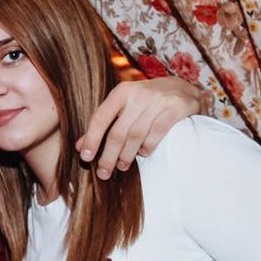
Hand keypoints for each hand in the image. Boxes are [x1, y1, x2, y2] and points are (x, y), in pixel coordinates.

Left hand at [76, 77, 200, 178]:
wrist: (181, 88)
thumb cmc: (144, 100)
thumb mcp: (122, 105)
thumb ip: (103, 123)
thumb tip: (79, 147)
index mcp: (121, 92)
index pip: (100, 118)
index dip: (92, 139)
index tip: (85, 157)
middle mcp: (138, 95)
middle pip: (118, 132)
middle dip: (109, 156)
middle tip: (103, 173)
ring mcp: (158, 102)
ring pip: (136, 136)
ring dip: (127, 155)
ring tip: (121, 166)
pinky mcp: (175, 109)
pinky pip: (157, 134)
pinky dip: (147, 147)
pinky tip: (142, 154)